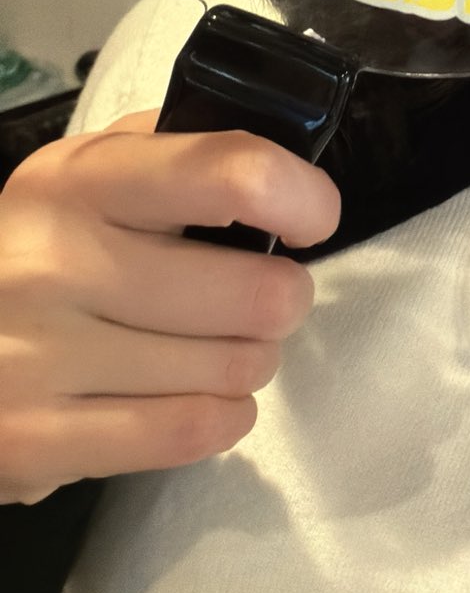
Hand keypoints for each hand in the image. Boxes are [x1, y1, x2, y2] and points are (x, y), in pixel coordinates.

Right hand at [0, 109, 338, 505]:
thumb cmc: (41, 250)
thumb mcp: (88, 177)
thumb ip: (178, 152)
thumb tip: (284, 162)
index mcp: (77, 179)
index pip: (230, 173)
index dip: (301, 197)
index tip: (311, 218)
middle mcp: (52, 261)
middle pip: (256, 293)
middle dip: (281, 300)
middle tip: (258, 301)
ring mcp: (37, 356)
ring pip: (234, 367)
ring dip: (250, 361)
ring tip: (216, 348)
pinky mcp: (36, 440)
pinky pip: (192, 431)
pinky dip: (222, 417)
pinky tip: (201, 397)